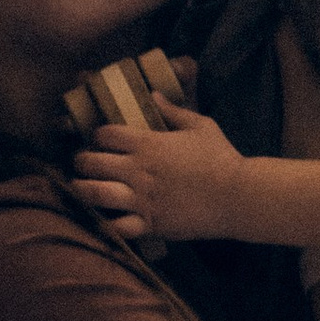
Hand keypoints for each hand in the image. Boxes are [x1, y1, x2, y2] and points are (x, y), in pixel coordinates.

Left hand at [71, 98, 247, 241]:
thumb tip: (153, 93)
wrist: (238, 196)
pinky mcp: (150, 224)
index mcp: (148, 144)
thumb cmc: (222, 158)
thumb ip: (173, 110)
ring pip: (93, 194)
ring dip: (82, 190)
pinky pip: (116, 227)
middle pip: (90, 162)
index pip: (104, 134)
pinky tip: (102, 219)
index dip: (97, 135)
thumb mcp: (201, 125)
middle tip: (84, 164)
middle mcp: (138, 170)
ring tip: (81, 189)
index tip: (100, 140)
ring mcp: (141, 199)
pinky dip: (105, 224)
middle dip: (81, 161)